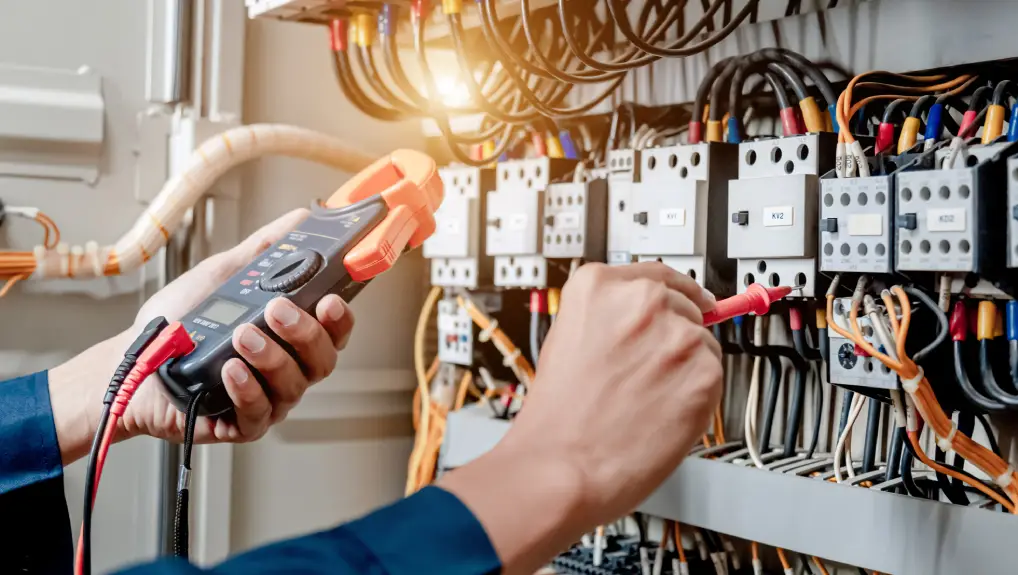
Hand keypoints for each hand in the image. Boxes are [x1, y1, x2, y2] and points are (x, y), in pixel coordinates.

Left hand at [50, 209, 354, 463]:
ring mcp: (267, 397)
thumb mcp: (224, 275)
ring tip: (242, 335)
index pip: (334, 330)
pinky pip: (259, 413)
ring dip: (271, 357)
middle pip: (323, 359)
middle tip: (277, 309)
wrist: (132, 359)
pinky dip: (248, 389)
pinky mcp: (241, 423)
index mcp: (291, 335)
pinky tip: (231, 370)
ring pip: (294, 385)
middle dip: (305, 333)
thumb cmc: (179, 322)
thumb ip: (265, 250)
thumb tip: (300, 219)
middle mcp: (286, 367)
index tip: (330, 300)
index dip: (340, 318)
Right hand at [439, 263, 721, 573]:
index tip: (688, 298)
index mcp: (599, 286)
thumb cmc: (558, 417)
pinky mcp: (703, 372)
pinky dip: (697, 396)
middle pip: (684, 306)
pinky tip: (663, 412)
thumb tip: (647, 318)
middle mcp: (640, 301)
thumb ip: (608, 318)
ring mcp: (676, 335)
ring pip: (703, 343)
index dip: (675, 291)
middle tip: (650, 373)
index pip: (656, 273)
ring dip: (686, 367)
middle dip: (674, 337)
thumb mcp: (566, 339)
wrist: (561, 466)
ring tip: (648, 399)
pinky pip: (714, 377)